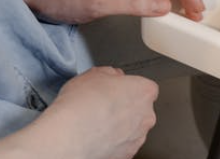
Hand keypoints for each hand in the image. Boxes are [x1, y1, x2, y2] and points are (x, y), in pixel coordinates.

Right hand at [34, 67, 157, 158]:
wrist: (69, 136)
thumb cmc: (81, 105)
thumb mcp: (94, 74)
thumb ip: (111, 74)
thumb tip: (112, 77)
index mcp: (144, 91)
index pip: (143, 87)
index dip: (127, 89)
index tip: (115, 92)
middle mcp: (146, 115)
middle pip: (140, 109)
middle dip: (125, 109)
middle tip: (103, 109)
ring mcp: (137, 137)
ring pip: (132, 129)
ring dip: (119, 128)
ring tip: (96, 126)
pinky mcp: (126, 155)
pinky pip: (122, 146)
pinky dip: (112, 144)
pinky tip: (96, 139)